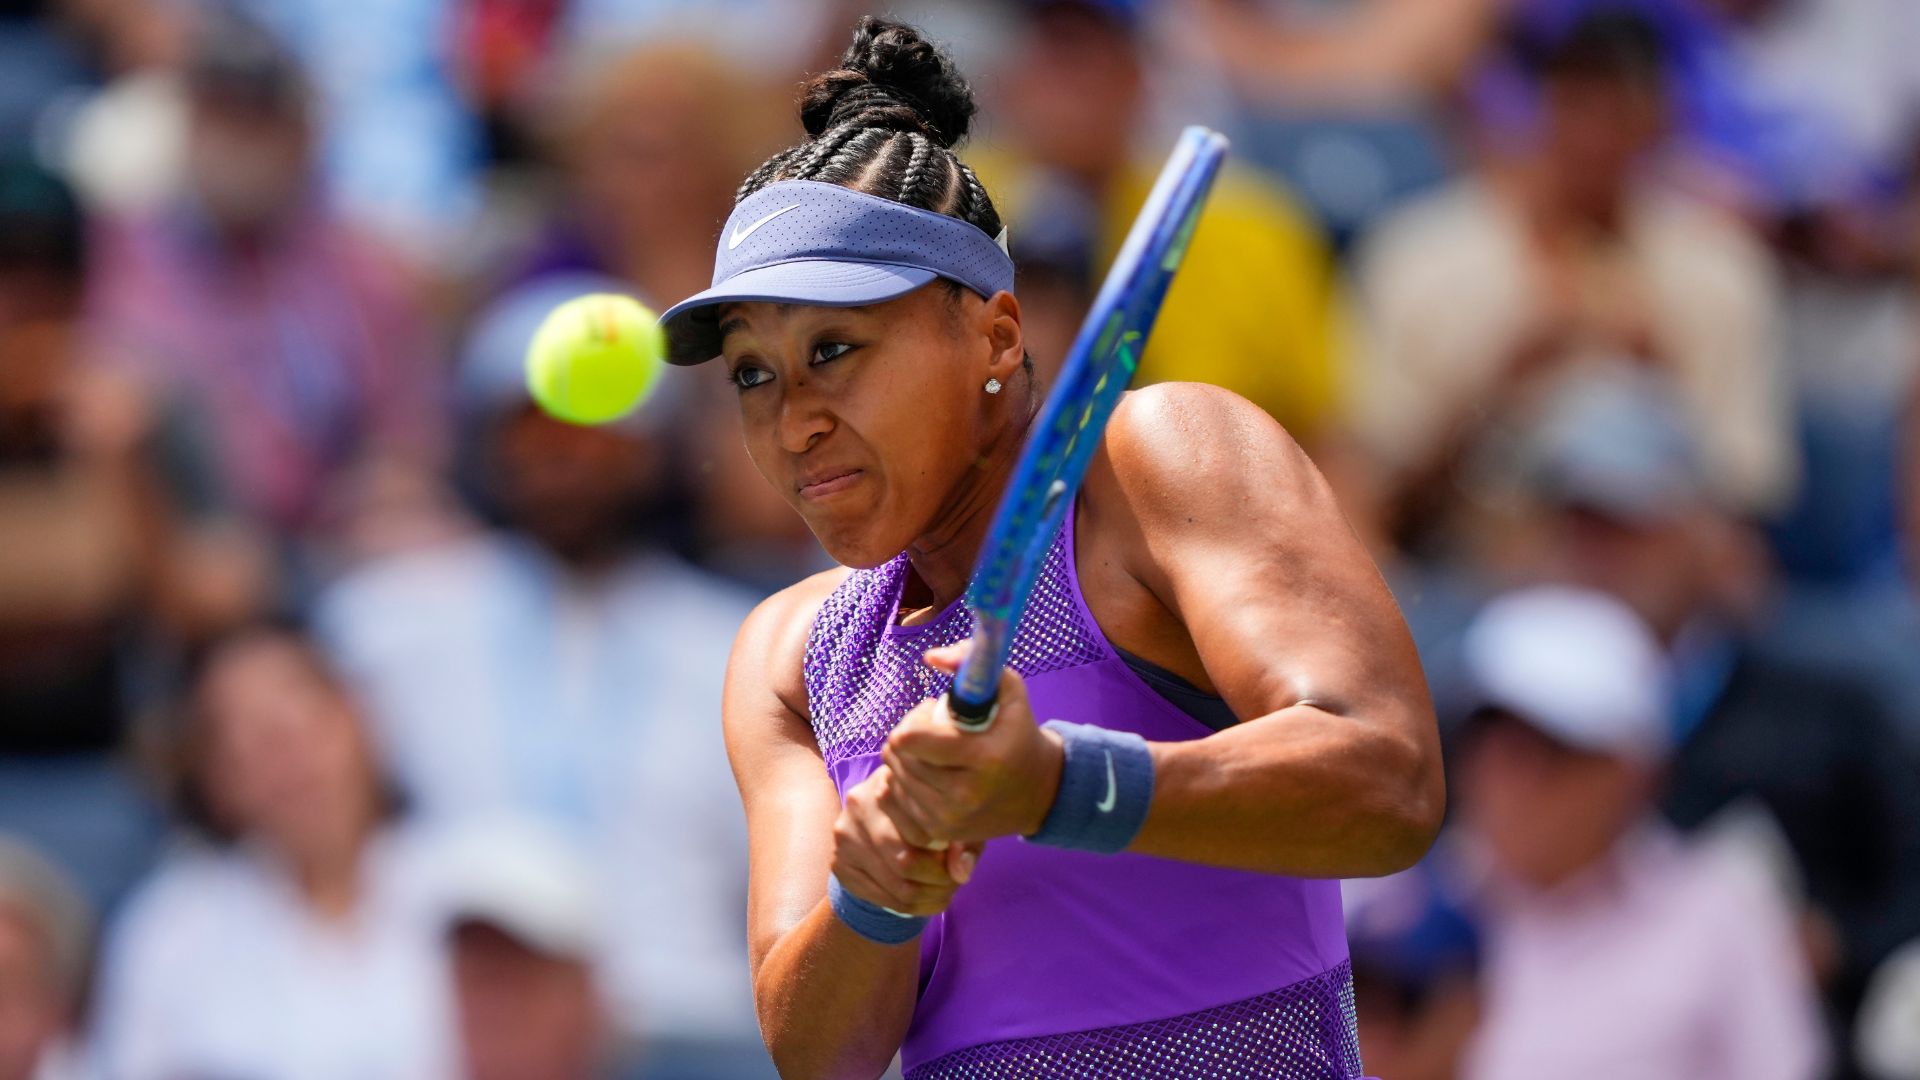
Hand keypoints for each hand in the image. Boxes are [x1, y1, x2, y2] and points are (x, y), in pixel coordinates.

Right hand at [832, 764, 979, 917]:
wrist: (880, 819)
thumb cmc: (927, 814)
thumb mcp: (953, 819)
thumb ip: (964, 843)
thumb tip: (961, 873)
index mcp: (891, 780)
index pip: (924, 831)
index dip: (948, 858)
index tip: (960, 866)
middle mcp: (860, 802)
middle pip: (905, 861)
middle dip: (938, 883)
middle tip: (954, 885)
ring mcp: (844, 833)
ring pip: (895, 886)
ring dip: (926, 899)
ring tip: (944, 893)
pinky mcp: (838, 862)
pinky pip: (879, 898)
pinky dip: (908, 908)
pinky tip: (924, 900)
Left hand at [878, 643, 1065, 846]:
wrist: (1039, 793)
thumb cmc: (1018, 733)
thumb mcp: (1007, 689)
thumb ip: (970, 662)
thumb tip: (930, 657)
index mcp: (983, 758)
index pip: (910, 738)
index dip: (915, 718)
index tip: (934, 714)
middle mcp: (964, 795)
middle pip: (897, 756)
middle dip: (908, 736)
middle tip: (934, 732)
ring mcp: (949, 819)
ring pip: (892, 777)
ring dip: (905, 760)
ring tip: (934, 754)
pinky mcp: (938, 834)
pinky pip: (892, 800)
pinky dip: (902, 783)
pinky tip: (925, 776)